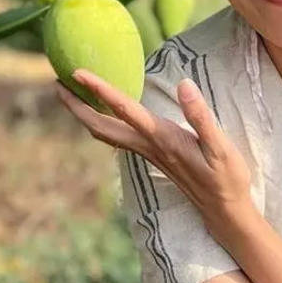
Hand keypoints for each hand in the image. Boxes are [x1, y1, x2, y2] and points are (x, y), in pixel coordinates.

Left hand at [56, 68, 257, 234]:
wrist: (223, 209)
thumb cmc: (225, 178)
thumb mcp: (221, 148)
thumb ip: (201, 116)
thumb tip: (184, 85)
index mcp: (161, 138)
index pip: (124, 109)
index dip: (99, 89)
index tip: (77, 72)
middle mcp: (148, 146)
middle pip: (100, 125)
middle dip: (76, 105)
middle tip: (56, 83)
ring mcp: (147, 152)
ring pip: (105, 133)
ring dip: (85, 113)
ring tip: (71, 93)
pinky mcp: (152, 155)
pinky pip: (116, 136)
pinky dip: (102, 121)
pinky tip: (101, 111)